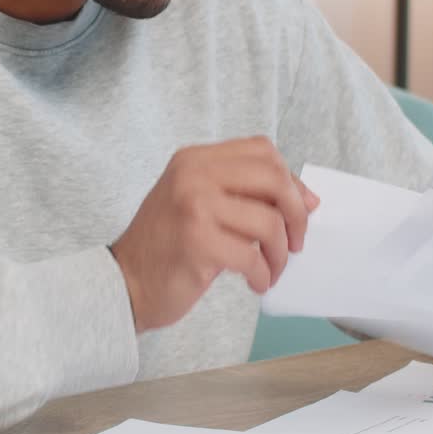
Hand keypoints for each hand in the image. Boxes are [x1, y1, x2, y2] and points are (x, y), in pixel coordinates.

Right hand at [109, 137, 318, 332]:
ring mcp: (194, 207)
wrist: (125, 282)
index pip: (262, 150)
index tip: (300, 208)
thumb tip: (307, 199)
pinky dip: (263, 275)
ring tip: (271, 269)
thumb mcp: (200, 203)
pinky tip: (256, 283)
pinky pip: (253, 257)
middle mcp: (193, 175)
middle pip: (273, 179)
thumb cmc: (168, 246)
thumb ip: (244, 193)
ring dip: (280, 254)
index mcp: (194, 159)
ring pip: (269, 222)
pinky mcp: (198, 244)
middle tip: (295, 243)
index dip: (290, 180)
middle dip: (296, 214)